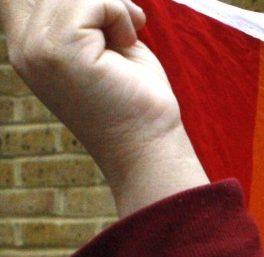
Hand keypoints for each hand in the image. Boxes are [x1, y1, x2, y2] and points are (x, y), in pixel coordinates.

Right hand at [2, 0, 207, 214]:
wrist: (150, 146)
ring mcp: (36, 49)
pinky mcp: (61, 52)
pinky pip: (94, 1)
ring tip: (127, 37)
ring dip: (113, 4)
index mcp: (27, 44)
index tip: (104, 10)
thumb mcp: (100, 40)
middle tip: (125, 22)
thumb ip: (80, 9)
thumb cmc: (134, 96)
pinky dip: (120, 15)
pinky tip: (128, 44)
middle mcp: (23, 47)